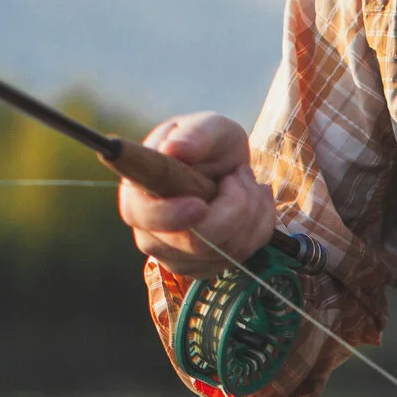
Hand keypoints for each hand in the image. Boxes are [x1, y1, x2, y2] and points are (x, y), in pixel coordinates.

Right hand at [117, 113, 275, 278]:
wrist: (229, 170)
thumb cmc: (210, 146)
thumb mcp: (209, 127)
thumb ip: (195, 134)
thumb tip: (174, 149)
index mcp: (137, 195)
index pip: (145, 217)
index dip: (173, 216)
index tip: (201, 205)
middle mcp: (150, 233)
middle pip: (197, 241)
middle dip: (236, 205)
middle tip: (240, 174)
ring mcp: (176, 257)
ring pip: (228, 250)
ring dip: (252, 211)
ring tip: (246, 182)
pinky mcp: (204, 269)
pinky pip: (243, 257)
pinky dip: (259, 226)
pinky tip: (253, 204)